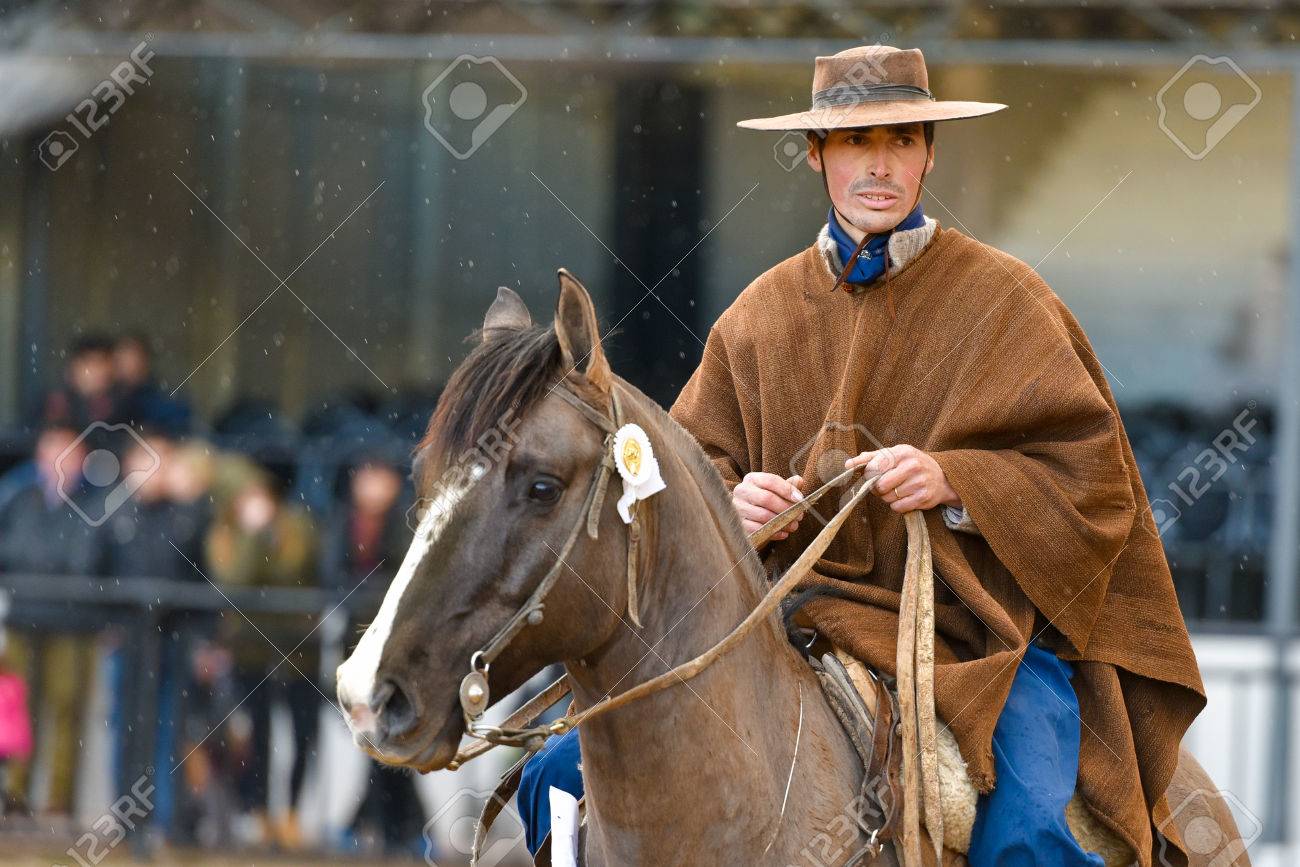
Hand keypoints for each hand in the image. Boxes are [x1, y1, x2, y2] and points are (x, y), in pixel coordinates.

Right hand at [733, 472, 803, 542]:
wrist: (751, 519)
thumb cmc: (766, 502)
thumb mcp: (776, 491)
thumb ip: (788, 485)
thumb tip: (799, 480)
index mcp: (752, 479)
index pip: (770, 480)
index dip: (787, 490)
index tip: (800, 499)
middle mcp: (742, 491)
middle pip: (766, 498)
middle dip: (786, 508)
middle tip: (799, 515)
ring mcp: (738, 508)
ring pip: (763, 515)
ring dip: (782, 522)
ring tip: (794, 525)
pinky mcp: (739, 525)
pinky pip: (758, 529)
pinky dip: (774, 532)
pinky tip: (783, 533)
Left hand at [845, 445, 959, 512]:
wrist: (942, 476)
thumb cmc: (911, 464)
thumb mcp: (894, 455)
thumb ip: (871, 458)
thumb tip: (848, 464)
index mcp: (901, 452)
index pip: (873, 467)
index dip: (868, 475)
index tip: (871, 476)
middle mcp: (912, 466)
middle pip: (879, 486)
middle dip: (877, 488)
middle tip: (884, 485)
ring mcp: (919, 482)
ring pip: (887, 498)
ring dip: (887, 497)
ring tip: (897, 490)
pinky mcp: (923, 498)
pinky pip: (898, 507)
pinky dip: (897, 505)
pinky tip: (904, 497)